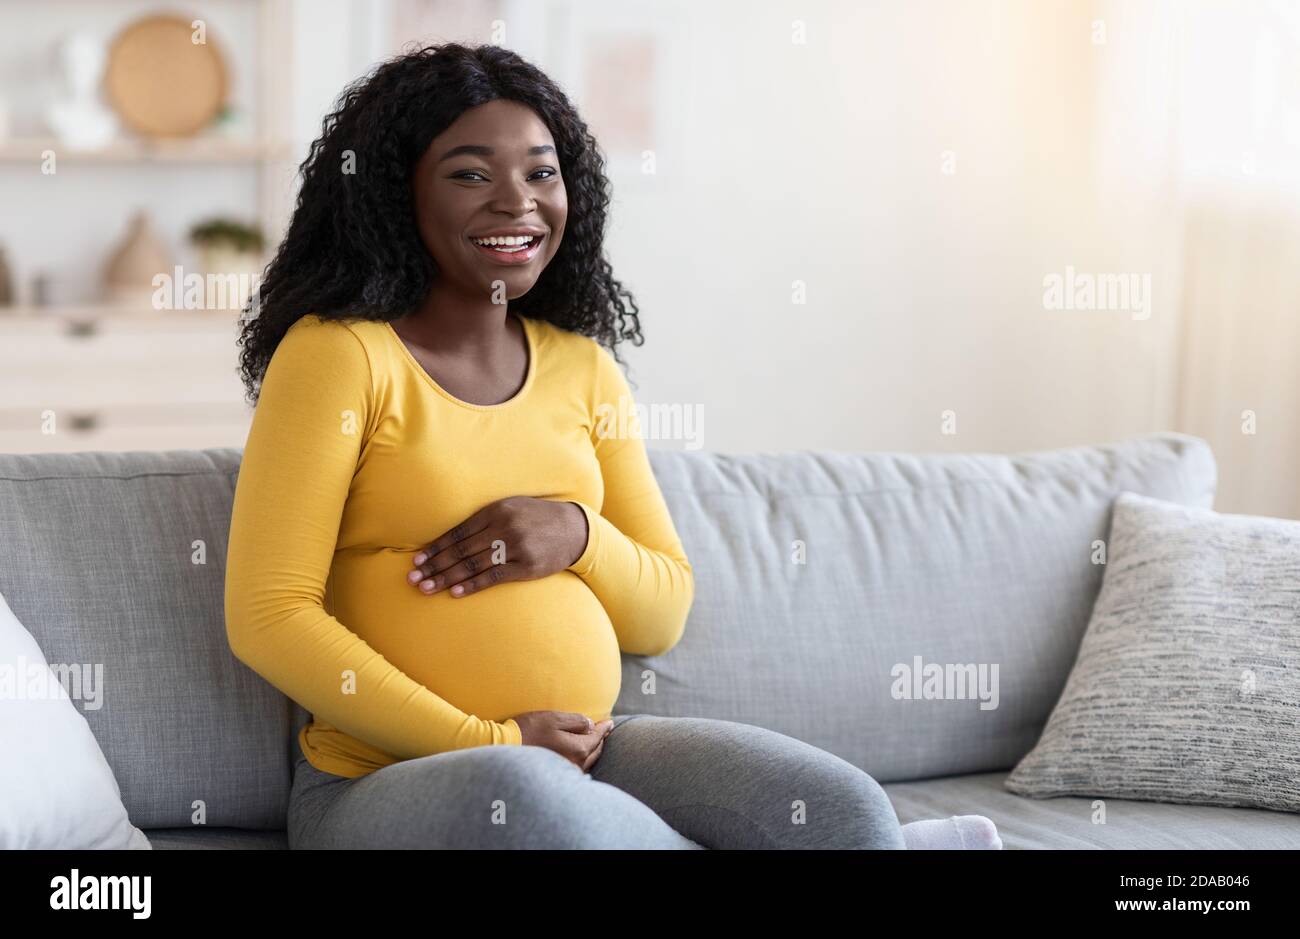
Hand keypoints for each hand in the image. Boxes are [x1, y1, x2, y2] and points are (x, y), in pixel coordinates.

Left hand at [407, 496, 587, 597]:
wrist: (574, 529)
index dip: (436, 547)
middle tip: (414, 578)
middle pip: (461, 550)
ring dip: (446, 578)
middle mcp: (504, 528)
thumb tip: (451, 537)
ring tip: (427, 588)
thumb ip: (484, 519)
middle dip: (434, 565)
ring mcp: (516, 548)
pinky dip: (472, 585)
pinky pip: (494, 577)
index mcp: (496, 511)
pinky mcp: (526, 566)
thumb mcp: (511, 508)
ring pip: (473, 565)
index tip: (417, 560)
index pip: (458, 532)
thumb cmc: (536, 518)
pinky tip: (454, 592)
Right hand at [513, 711, 614, 771]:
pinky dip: (584, 757)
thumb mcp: (555, 718)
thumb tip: (590, 725)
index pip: (597, 737)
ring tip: (595, 739)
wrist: (506, 747)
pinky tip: (581, 752)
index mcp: (578, 749)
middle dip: (601, 738)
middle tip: (604, 728)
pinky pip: (578, 766)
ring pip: (587, 760)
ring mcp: (567, 772)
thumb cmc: (530, 730)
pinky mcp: (557, 776)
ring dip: (593, 749)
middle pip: (595, 750)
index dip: (604, 727)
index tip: (610, 721)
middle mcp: (576, 764)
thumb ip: (576, 721)